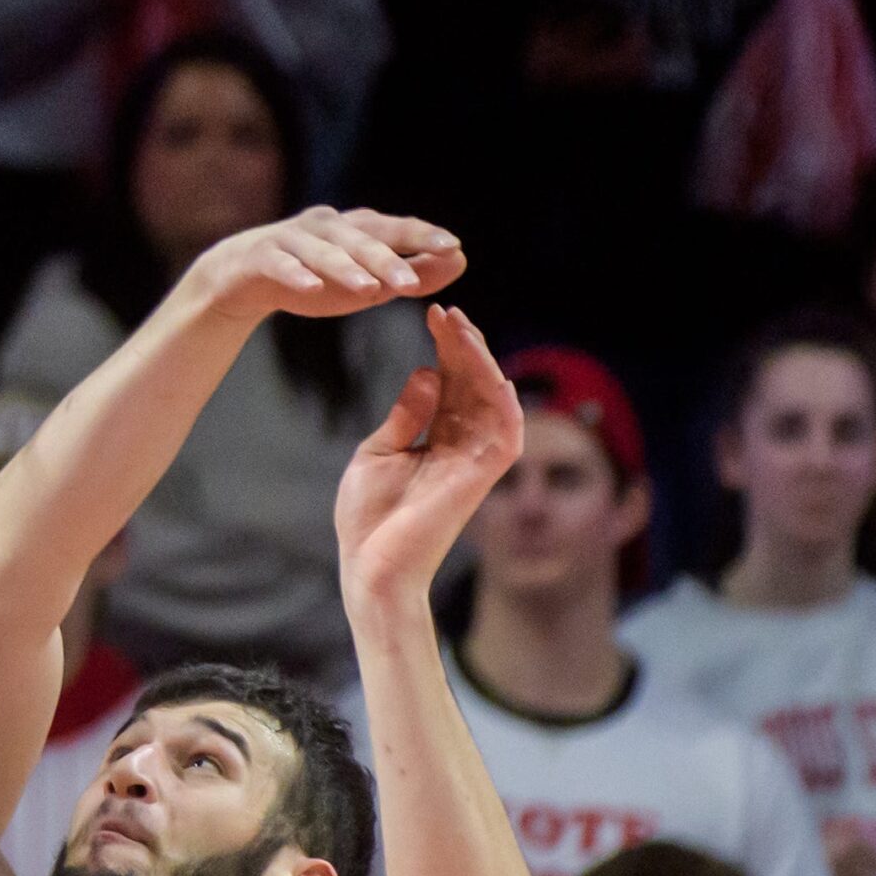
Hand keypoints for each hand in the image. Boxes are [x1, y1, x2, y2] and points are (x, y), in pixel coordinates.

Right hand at [183, 207, 465, 327]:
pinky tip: (310, 287)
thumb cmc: (315, 277)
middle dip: (386, 258)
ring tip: (368, 290)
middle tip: (409, 283)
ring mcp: (291, 238)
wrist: (242, 278)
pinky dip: (295, 273)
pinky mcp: (259, 256)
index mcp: (356, 229)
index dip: (423, 236)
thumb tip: (460, 259)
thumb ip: (413, 273)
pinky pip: (279, 263)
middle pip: (360, 238)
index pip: (395, 229)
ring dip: (345, 267)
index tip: (454, 247)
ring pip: (322, 250)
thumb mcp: (367, 281)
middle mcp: (326, 226)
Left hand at [335, 304, 522, 604]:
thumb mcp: (378, 453)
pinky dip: (504, 406)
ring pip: (491, 401)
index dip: (445, 348)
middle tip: (444, 311)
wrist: (370, 564)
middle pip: (473, 385)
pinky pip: (506, 436)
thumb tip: (426, 371)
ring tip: (458, 328)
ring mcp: (473, 461)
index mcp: (436, 439)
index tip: (431, 314)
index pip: (450, 383)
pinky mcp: (480, 479)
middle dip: (462, 346)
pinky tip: (494, 374)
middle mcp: (461, 446)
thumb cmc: (369, 517)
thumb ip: (405, 415)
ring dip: (479, 363)